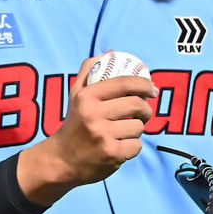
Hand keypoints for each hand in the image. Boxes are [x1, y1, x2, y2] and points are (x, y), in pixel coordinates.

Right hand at [16, 54, 156, 205]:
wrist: (60, 161)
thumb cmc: (74, 124)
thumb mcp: (75, 95)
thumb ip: (89, 71)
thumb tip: (110, 53)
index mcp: (87, 97)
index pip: (124, 83)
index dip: (144, 84)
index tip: (152, 89)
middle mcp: (94, 114)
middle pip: (137, 105)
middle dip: (146, 109)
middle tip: (144, 113)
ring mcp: (103, 136)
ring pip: (138, 127)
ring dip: (136, 130)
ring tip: (124, 132)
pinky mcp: (111, 154)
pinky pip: (137, 146)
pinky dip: (133, 147)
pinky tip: (121, 147)